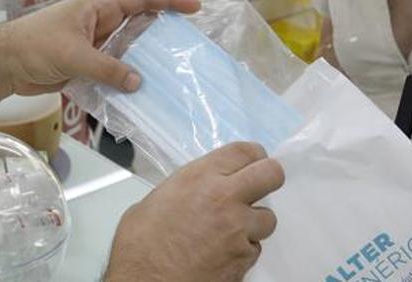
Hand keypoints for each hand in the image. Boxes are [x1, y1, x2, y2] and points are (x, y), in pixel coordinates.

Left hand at [0, 0, 199, 96]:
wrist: (4, 64)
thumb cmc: (33, 46)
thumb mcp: (73, 55)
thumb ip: (107, 68)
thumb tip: (137, 82)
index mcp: (97, 7)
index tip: (194, 6)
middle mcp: (99, 22)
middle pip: (139, 23)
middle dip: (163, 31)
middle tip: (191, 44)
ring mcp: (94, 44)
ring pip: (128, 49)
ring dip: (145, 60)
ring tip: (173, 72)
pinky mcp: (86, 64)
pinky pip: (114, 69)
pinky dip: (127, 78)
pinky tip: (141, 92)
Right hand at [105, 143, 283, 281]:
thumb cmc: (140, 246)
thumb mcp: (155, 200)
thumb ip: (184, 188)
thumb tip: (192, 190)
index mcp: (199, 178)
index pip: (244, 151)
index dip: (253, 155)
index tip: (252, 160)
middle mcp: (225, 199)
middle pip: (271, 174)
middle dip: (268, 178)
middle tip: (258, 185)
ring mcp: (238, 231)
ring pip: (268, 218)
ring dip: (254, 221)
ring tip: (231, 228)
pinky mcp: (244, 259)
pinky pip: (255, 248)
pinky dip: (243, 249)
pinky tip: (222, 251)